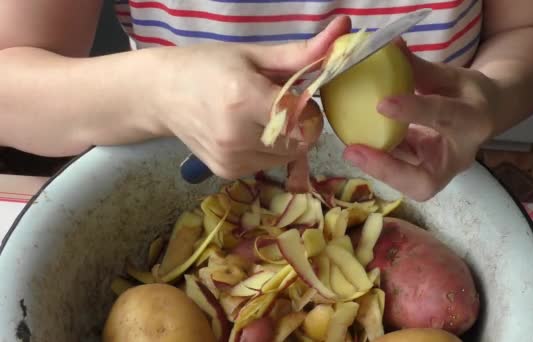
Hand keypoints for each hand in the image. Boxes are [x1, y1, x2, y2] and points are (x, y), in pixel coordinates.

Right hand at [147, 17, 350, 179]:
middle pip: (301, 141)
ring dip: (287, 139)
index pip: (304, 119)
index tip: (296, 94)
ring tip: (260, 118)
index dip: (309, 109)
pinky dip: (269, 150)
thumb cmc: (206, 66)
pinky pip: (268, 164)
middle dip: (302, 125)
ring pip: (288, 156)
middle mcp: (237, 135)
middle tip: (280, 105)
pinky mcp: (227, 173)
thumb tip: (346, 29)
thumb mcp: (253, 54)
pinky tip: (247, 132)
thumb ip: (302, 52)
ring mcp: (231, 159)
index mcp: (244, 98)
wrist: (159, 94)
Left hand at [343, 41, 499, 200]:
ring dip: (379, 169)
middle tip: (354, 152)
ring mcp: (442, 171)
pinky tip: (358, 148)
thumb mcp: (451, 75)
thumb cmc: (469, 93)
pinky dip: (381, 162)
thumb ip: (421, 69)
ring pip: (411, 184)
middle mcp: (458, 157)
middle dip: (389, 170)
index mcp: (473, 121)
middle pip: (426, 181)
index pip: (443, 116)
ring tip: (351, 150)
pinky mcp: (428, 174)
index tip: (382, 103)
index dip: (414, 112)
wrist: (488, 115)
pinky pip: (403, 175)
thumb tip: (390, 46)